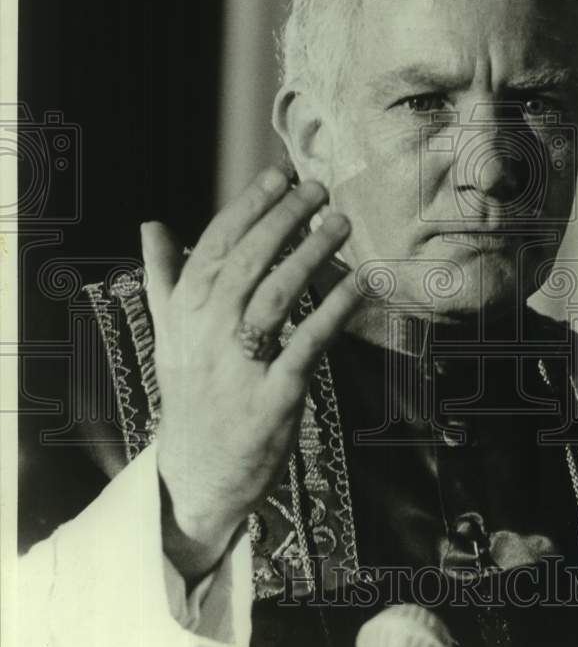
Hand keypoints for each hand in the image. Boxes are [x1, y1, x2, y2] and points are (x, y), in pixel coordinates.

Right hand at [141, 168, 360, 581]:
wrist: (198, 472)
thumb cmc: (191, 393)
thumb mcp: (169, 335)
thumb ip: (165, 278)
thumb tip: (151, 225)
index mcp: (184, 313)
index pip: (214, 245)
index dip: (249, 206)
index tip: (279, 174)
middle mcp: (206, 334)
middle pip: (247, 262)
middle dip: (284, 219)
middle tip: (318, 189)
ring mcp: (238, 366)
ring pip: (275, 296)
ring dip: (310, 255)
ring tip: (339, 223)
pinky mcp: (273, 396)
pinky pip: (307, 344)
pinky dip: (334, 310)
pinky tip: (358, 282)